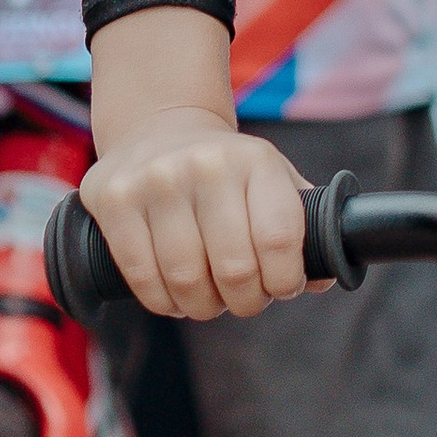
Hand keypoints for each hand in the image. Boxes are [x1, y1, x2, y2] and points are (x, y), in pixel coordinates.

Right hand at [77, 108, 311, 320]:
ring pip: (187, 280)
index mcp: (255, 161)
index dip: (285, 281)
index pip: (280, 240)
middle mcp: (206, 164)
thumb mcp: (274, 182)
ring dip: (202, 307)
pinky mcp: (113, 199)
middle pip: (235, 269)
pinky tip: (173, 296)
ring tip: (208, 300)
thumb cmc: (228, 174)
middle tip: (243, 299)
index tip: (282, 288)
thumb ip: (306, 228)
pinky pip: (142, 276)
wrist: (159, 129)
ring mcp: (156, 180)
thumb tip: (323, 278)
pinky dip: (162, 301)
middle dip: (245, 301)